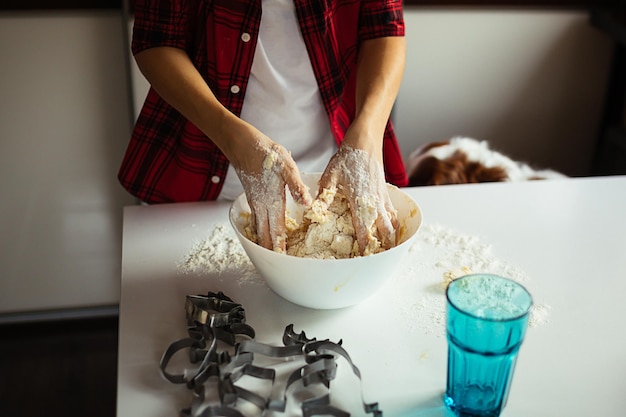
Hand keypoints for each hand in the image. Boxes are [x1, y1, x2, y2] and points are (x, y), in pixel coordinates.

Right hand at [234, 136, 311, 252]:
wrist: (243, 145)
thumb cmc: (266, 153)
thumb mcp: (287, 167)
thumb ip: (296, 186)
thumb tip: (306, 203)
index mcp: (272, 202)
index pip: (277, 231)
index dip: (280, 247)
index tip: (284, 261)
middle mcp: (262, 206)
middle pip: (265, 235)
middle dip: (271, 250)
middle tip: (279, 264)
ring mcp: (255, 203)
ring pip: (259, 229)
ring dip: (265, 242)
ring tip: (271, 254)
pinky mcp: (253, 197)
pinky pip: (256, 220)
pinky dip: (260, 231)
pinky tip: (263, 232)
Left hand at [317, 144, 397, 253]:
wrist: (365, 141)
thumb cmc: (347, 157)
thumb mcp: (330, 176)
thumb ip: (324, 196)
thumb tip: (314, 212)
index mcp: (361, 201)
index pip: (365, 231)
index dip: (364, 247)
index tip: (362, 260)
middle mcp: (375, 203)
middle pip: (386, 232)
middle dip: (383, 247)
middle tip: (376, 260)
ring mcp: (383, 198)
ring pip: (392, 224)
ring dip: (390, 238)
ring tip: (386, 251)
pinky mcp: (386, 193)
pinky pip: (392, 213)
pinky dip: (393, 225)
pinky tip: (389, 230)